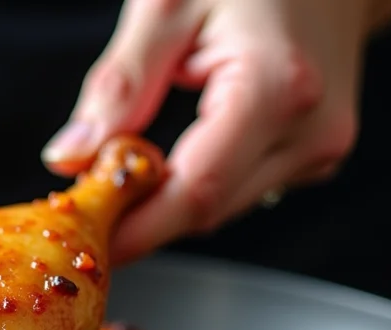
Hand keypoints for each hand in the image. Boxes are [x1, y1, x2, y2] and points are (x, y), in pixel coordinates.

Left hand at [43, 0, 390, 262]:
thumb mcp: (167, 5)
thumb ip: (120, 85)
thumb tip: (70, 158)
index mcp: (276, 88)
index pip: (196, 190)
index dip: (136, 229)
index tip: (87, 244)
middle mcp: (310, 131)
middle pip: (207, 209)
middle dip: (139, 219)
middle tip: (81, 211)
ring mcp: (320, 149)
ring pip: (221, 207)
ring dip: (164, 203)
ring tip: (114, 178)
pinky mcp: (316, 155)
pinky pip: (240, 189)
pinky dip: (195, 184)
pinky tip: (163, 163)